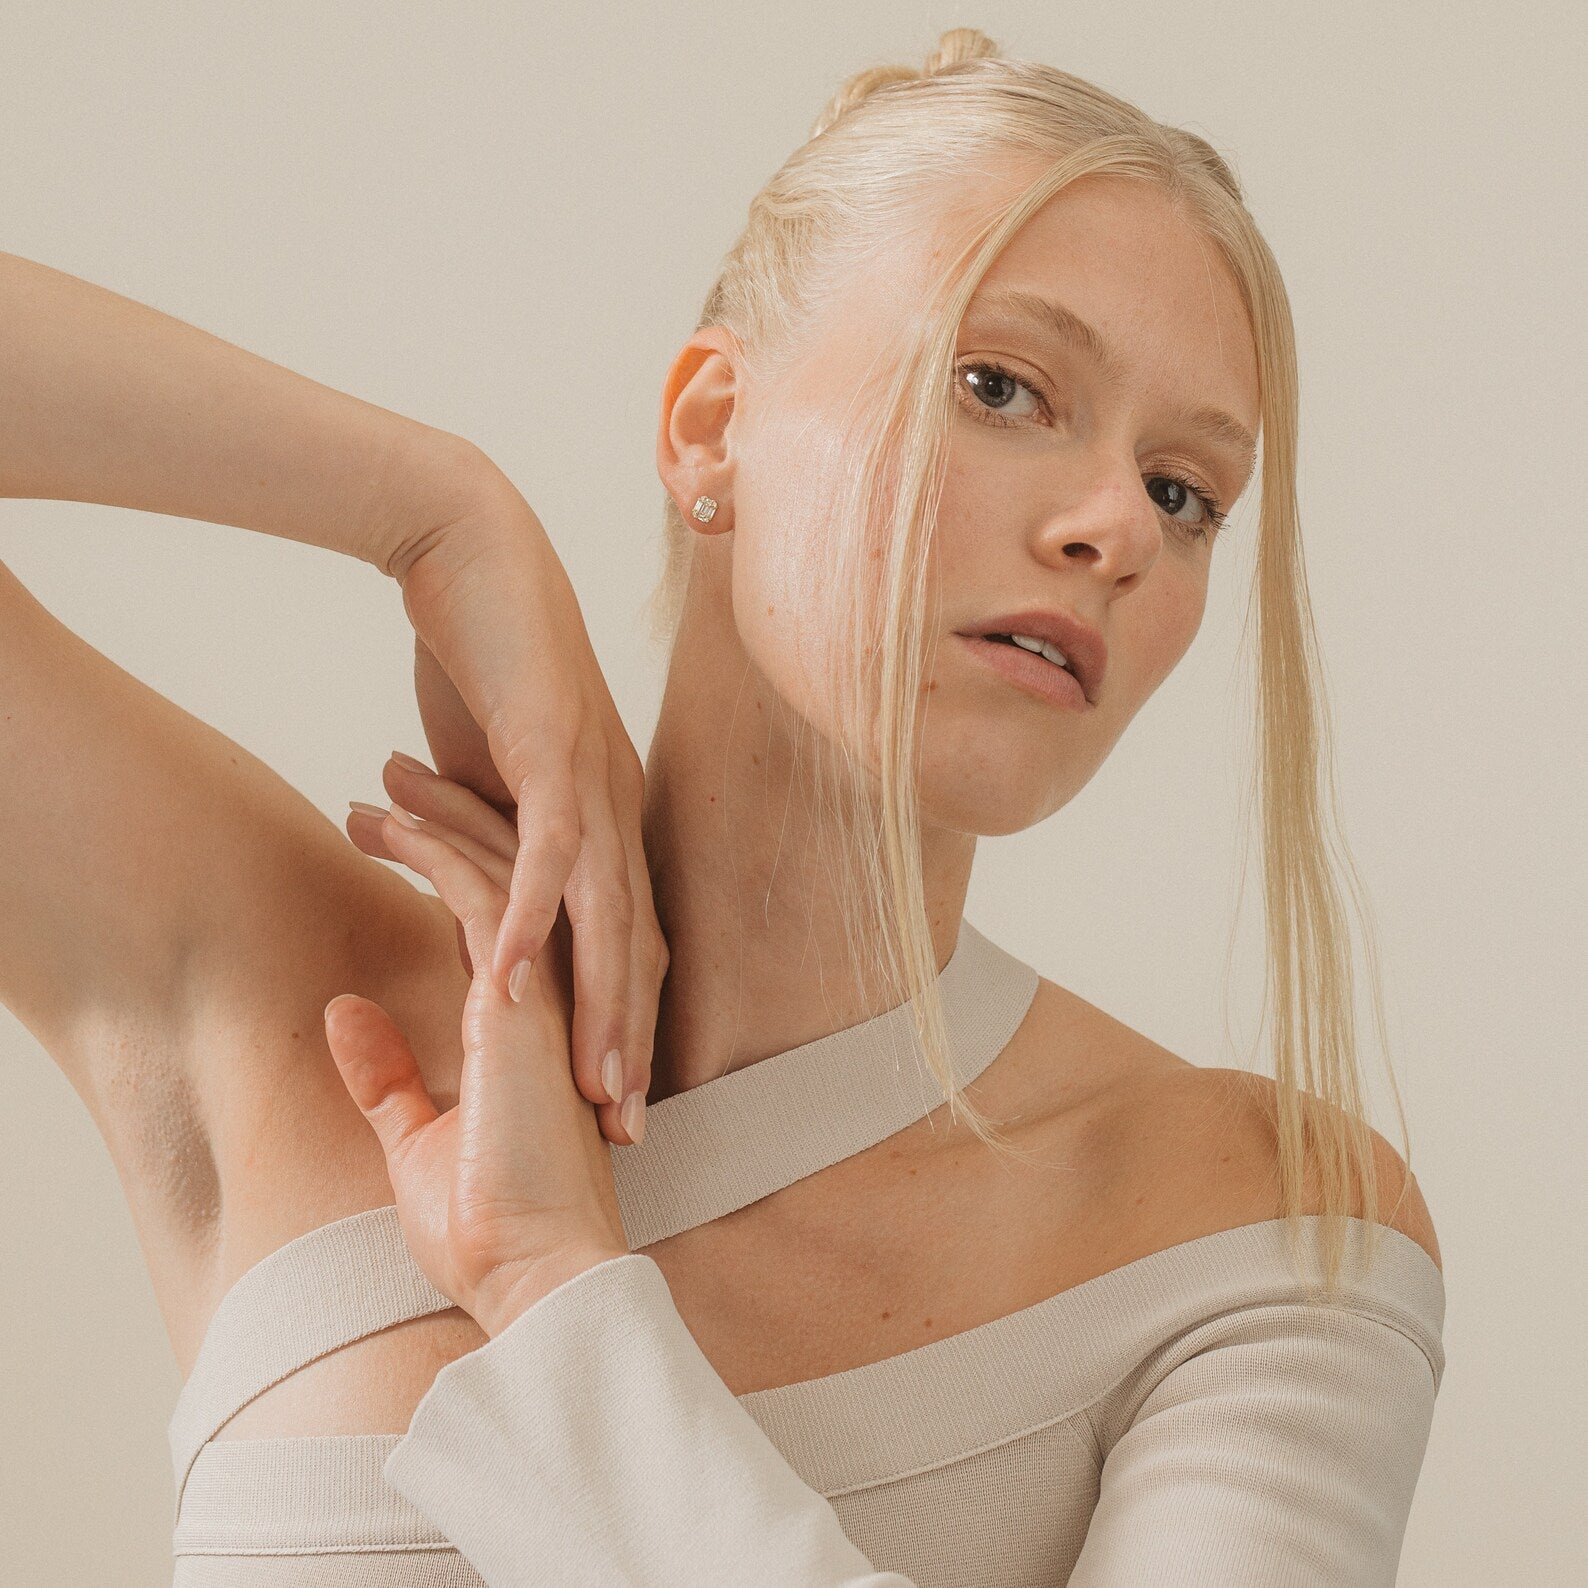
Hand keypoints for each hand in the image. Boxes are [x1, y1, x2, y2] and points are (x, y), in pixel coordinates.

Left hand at [325, 789, 631, 1339]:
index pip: (501, 917)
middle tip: (400, 772)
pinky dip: (437, 852)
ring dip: (440, 817)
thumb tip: (345, 1015)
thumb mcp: (416, 1139)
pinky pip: (482, 897)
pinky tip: (391, 820)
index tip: (405, 827)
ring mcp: (548, 988)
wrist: (531, 1271)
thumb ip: (386, 1076)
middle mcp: (553, 991)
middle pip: (511, 875)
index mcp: (532, 1022)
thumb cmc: (485, 1224)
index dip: (455, 862)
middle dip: (455, 815)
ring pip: (502, 871)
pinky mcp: (525, 996)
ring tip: (383, 777)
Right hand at [348, 460, 667, 1148]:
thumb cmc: (480, 661)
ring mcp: (594, 778)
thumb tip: (478, 892)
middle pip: (638, 945)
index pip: (629, 940)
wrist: (468, 550)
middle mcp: (619, 807)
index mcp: (609, 818)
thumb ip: (496, 836)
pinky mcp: (550, 747)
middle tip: (629, 1130)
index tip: (614, 1102)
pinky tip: (511, 981)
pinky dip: (532, 917)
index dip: (626, 1023)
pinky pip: (547, 848)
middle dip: (634, 1041)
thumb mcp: (489, 773)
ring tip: (594, 1087)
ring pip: (611, 912)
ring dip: (602, 1004)